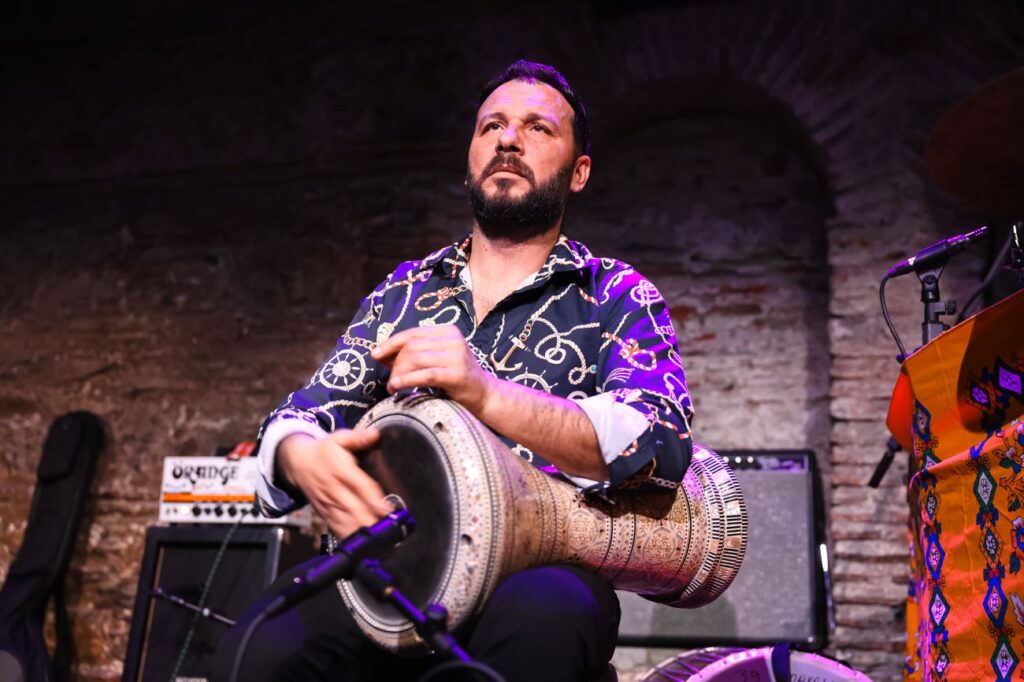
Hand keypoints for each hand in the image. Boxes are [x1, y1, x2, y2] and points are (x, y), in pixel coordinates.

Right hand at [276, 430, 391, 537]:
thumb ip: (358, 437)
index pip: (360, 487)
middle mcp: (335, 490)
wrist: (297, 463)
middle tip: (390, 533)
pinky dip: (348, 538)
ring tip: (379, 545)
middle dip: (371, 522)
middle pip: (354, 510)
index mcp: (341, 471)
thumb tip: (376, 434)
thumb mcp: (339, 438)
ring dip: (362, 534)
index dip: (374, 499)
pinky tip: (361, 549)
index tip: (387, 510)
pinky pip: (336, 528)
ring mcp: (329, 504)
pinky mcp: (325, 514)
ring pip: (346, 523)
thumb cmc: (323, 451)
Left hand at [371, 325, 494, 412]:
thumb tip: (381, 354)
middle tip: (390, 379)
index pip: (412, 333)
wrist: (485, 395)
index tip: (375, 354)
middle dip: (395, 363)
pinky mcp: (457, 374)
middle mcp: (454, 340)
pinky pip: (424, 374)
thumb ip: (415, 354)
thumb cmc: (457, 378)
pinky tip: (396, 387)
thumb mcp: (438, 359)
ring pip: (415, 359)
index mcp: (448, 331)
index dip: (391, 343)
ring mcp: (457, 356)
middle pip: (412, 347)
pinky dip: (406, 380)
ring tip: (392, 386)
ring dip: (398, 374)